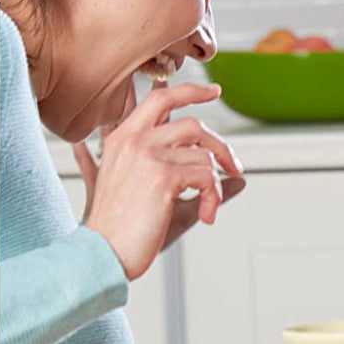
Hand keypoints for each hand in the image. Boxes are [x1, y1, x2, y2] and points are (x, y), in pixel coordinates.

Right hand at [72, 81, 243, 280]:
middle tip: (234, 168)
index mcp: (124, 138)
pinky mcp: (162, 176)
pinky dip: (213, 198)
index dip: (191, 91)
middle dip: (221, 146)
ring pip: (204, 156)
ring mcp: (146, 155)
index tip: (215, 91)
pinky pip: (206, 177)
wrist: (104, 252)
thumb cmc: (125, 226)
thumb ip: (188, 175)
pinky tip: (207, 216)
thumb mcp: (154, 192)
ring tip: (209, 207)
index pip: (161, 99)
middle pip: (193, 124)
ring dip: (215, 185)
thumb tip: (239, 180)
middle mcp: (133, 140)